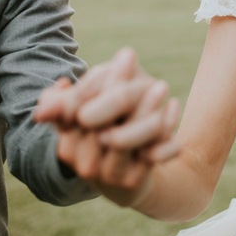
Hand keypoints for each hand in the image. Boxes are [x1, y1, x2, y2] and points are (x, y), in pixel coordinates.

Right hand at [35, 47, 180, 204]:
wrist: (131, 176)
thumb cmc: (108, 133)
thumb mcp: (90, 111)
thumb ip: (74, 98)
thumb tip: (62, 83)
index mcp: (67, 143)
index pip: (76, 108)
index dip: (99, 81)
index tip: (128, 55)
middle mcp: (85, 162)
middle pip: (99, 123)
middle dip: (122, 94)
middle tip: (146, 70)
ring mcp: (110, 174)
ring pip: (126, 140)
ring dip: (146, 109)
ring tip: (162, 84)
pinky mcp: (136, 180)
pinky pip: (153, 153)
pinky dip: (167, 128)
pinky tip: (173, 106)